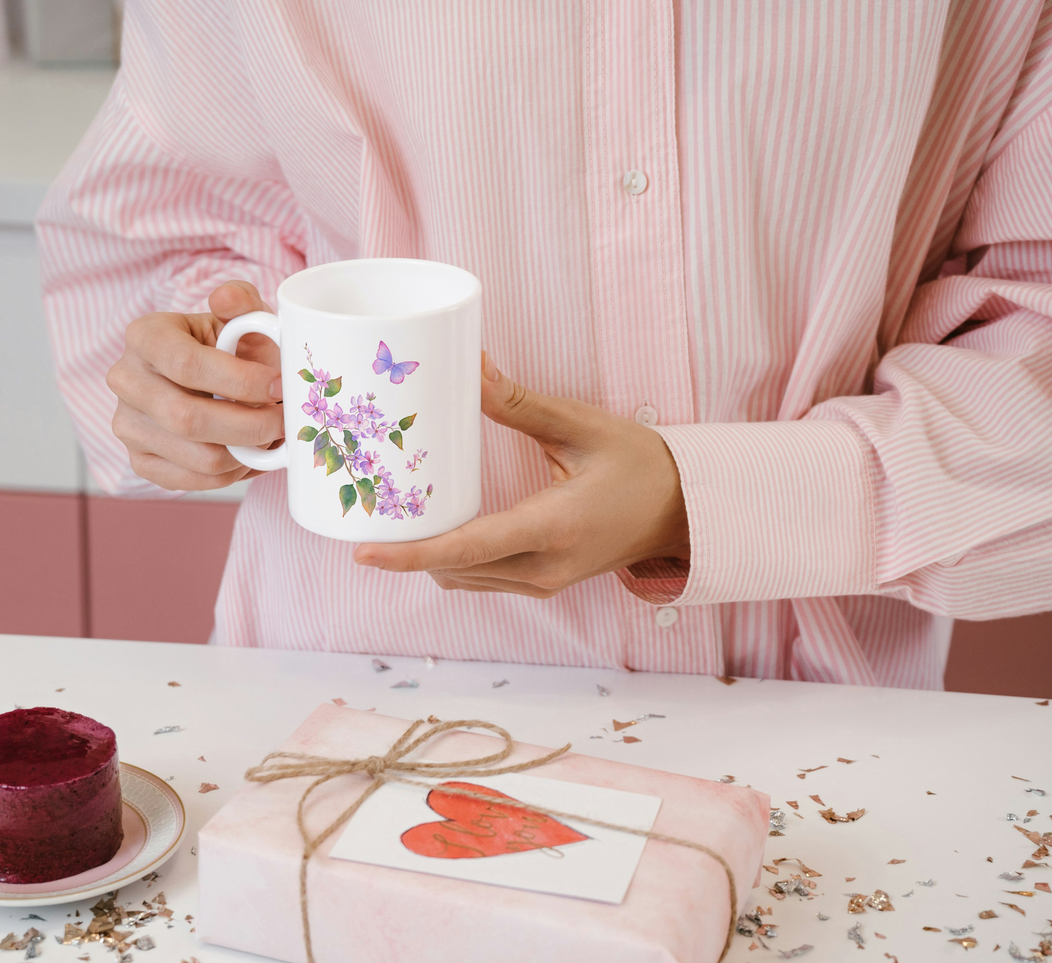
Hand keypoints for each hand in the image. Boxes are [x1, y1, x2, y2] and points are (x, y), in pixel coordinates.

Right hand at [106, 281, 283, 489]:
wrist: (204, 377)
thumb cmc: (227, 346)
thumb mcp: (238, 317)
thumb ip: (241, 302)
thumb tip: (228, 297)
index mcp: (144, 336)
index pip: (186, 365)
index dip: (241, 381)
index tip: (277, 386)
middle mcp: (125, 380)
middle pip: (188, 418)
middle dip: (250, 425)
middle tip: (283, 420)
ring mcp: (127, 425)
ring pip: (198, 457)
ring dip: (248, 452)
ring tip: (271, 435)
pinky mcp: (140, 461)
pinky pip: (195, 481)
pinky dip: (234, 473)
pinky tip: (248, 453)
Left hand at [353, 354, 689, 597]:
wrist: (686, 510)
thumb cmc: (641, 463)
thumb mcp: (582, 427)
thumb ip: (519, 403)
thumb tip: (469, 366)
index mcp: (554, 528)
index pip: (469, 549)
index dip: (411, 555)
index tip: (366, 552)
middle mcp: (545, 567)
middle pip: (454, 568)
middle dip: (406, 549)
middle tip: (366, 512)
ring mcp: (544, 583)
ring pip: (464, 579)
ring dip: (426, 557)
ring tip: (391, 518)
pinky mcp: (542, 583)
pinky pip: (482, 578)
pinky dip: (451, 560)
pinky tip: (432, 529)